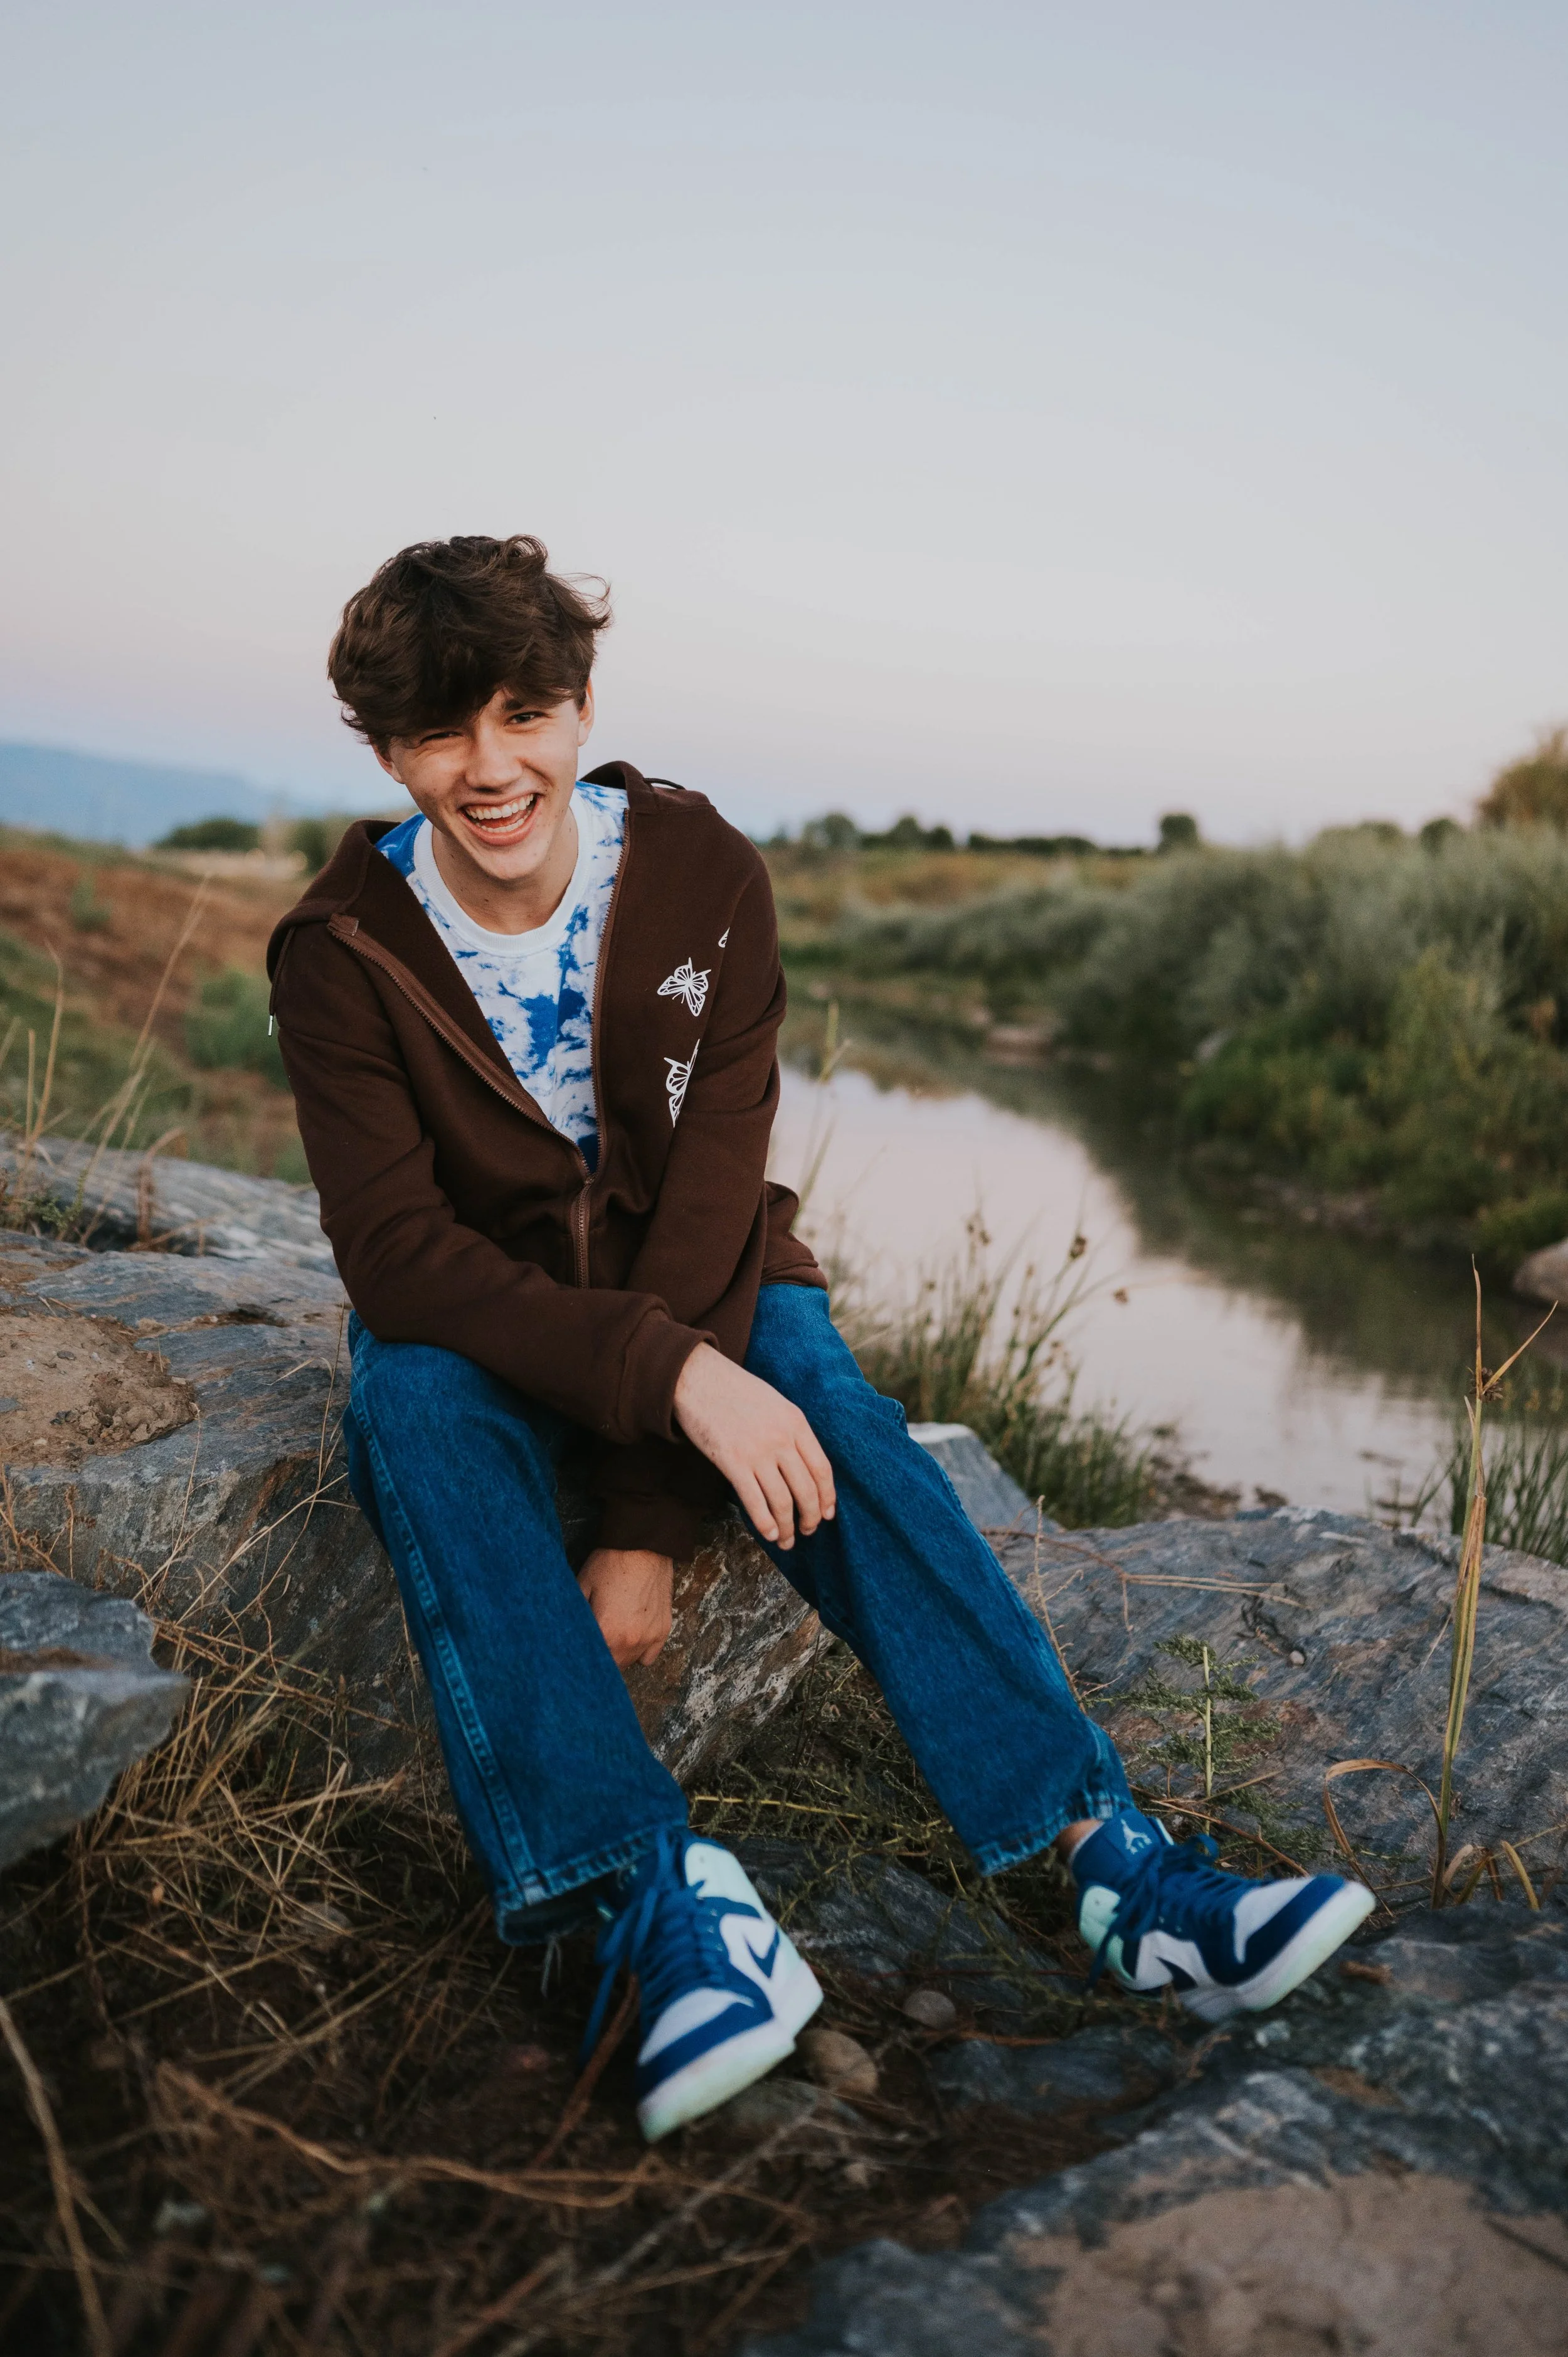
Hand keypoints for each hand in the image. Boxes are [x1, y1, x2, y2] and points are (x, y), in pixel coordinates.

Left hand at [577, 1548, 673, 1667]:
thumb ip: (573, 1615)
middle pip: (610, 1667)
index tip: (576, 1651)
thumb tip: (562, 1633)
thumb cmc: (610, 1563)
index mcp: (605, 1633)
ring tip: (611, 1637)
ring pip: (629, 1662)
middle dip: (599, 1658)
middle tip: (593, 1643)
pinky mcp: (663, 1630)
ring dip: (618, 1656)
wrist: (644, 1544)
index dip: (581, 1657)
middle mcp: (628, 1641)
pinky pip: (649, 1656)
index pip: (590, 1660)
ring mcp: (648, 1637)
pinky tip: (631, 1636)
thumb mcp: (582, 1585)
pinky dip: (640, 1651)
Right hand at [673, 1344, 835, 1548]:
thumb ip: (791, 1431)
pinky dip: (765, 1523)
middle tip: (808, 1531)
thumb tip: (801, 1466)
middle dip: (810, 1517)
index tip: (828, 1514)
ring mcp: (757, 1451)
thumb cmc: (735, 1390)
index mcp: (796, 1422)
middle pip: (806, 1490)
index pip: (822, 1469)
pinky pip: (755, 1501)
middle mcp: (781, 1439)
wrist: (697, 1378)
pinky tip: (768, 1534)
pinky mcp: (732, 1462)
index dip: (827, 1497)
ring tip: (786, 1540)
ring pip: (782, 1501)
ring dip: (787, 1527)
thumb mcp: (775, 1403)